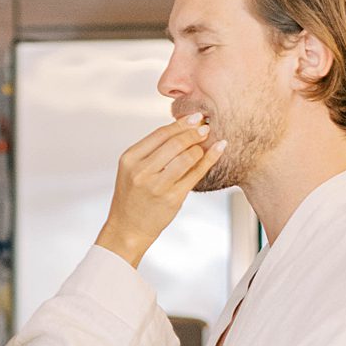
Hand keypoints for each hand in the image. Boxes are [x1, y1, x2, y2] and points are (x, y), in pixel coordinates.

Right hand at [95, 113, 226, 267]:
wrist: (127, 228)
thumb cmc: (132, 197)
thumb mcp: (131, 170)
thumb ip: (151, 151)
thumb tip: (181, 129)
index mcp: (130, 159)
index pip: (160, 134)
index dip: (180, 123)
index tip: (195, 117)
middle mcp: (142, 171)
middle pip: (175, 143)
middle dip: (194, 132)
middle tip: (205, 127)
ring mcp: (157, 186)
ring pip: (187, 157)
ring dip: (200, 147)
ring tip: (206, 144)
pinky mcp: (172, 198)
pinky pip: (196, 174)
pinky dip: (209, 159)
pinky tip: (218, 149)